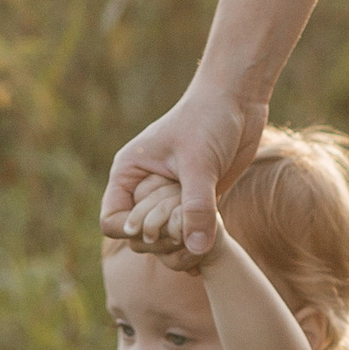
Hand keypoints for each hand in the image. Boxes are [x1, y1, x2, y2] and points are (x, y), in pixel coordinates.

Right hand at [101, 77, 262, 263]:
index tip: (161, 225)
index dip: (132, 233)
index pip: (111, 222)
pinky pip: (187, 234)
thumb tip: (194, 250)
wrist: (237, 99)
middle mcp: (144, 188)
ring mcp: (169, 197)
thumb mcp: (200, 163)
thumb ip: (196, 206)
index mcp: (129, 174)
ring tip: (204, 233)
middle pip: (137, 238)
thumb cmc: (209, 119)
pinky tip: (213, 238)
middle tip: (190, 226)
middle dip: (161, 241)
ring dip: (181, 245)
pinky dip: (197, 242)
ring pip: (163, 240)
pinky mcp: (194, 201)